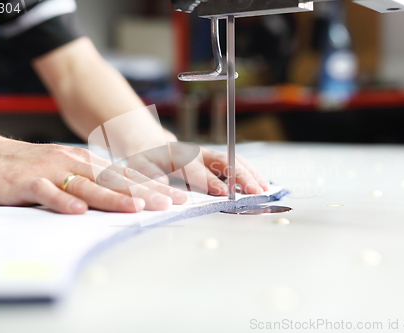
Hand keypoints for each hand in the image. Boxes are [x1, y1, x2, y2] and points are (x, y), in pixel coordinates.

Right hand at [0, 136, 187, 213]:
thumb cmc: (37, 166)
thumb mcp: (73, 169)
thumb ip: (98, 181)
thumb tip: (131, 195)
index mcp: (89, 163)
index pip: (127, 176)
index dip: (153, 187)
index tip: (177, 197)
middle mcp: (76, 165)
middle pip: (115, 181)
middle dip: (145, 193)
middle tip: (169, 203)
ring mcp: (53, 172)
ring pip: (88, 186)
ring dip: (113, 197)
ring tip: (136, 207)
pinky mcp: (29, 183)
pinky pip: (48, 193)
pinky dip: (63, 201)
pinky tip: (78, 210)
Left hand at [123, 142, 269, 196]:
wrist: (149, 145)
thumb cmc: (144, 160)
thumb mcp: (139, 169)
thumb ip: (152, 179)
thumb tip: (166, 191)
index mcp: (178, 156)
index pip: (196, 169)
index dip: (209, 181)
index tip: (223, 192)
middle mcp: (197, 153)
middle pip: (222, 161)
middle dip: (240, 176)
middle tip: (255, 191)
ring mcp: (208, 155)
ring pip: (233, 160)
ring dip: (249, 174)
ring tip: (264, 189)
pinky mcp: (214, 160)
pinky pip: (236, 163)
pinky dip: (250, 172)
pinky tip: (261, 184)